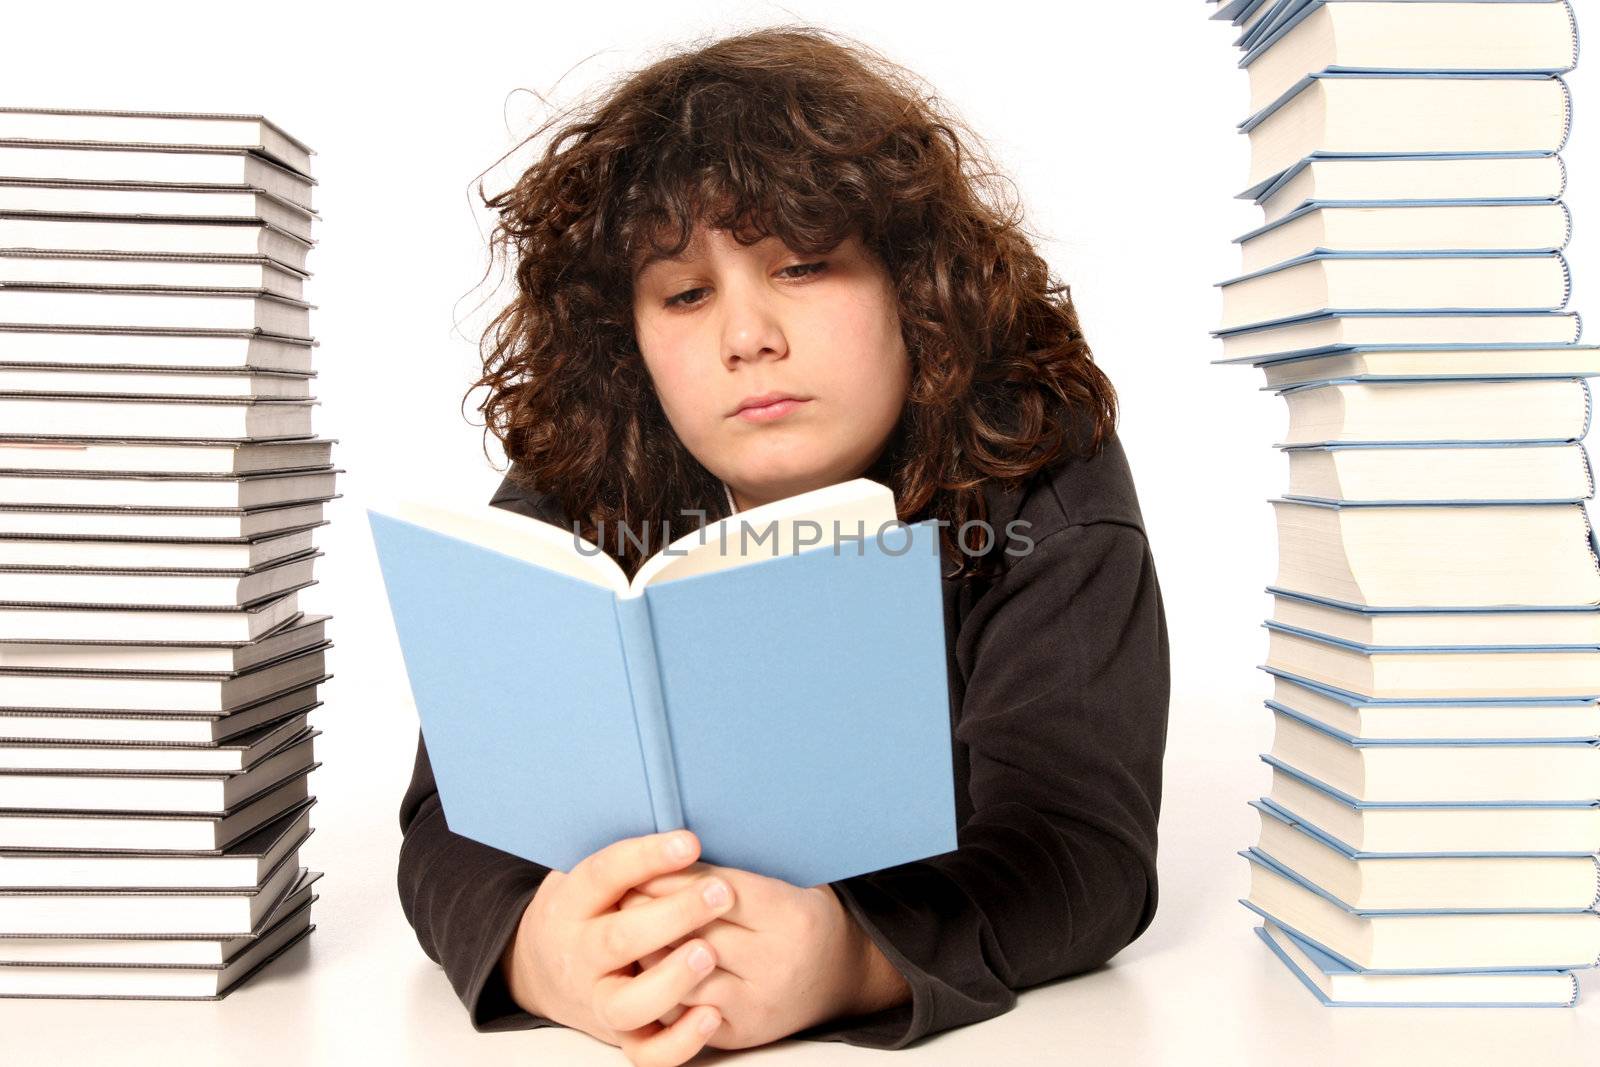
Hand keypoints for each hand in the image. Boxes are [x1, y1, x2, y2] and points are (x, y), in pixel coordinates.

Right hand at [499, 830, 737, 1066]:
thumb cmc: (592, 910)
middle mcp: (581, 955)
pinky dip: (678, 1042)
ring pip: (627, 1004)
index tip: (689, 842)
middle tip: (719, 893)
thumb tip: (690, 840)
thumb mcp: (596, 880)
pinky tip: (712, 1015)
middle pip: (618, 940)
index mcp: (574, 904)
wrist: (544, 968)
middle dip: (672, 916)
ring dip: (670, 982)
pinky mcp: (620, 1037)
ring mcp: (598, 1001)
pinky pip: (646, 1053)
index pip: (604, 875)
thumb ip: (634, 865)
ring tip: (709, 953)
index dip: (646, 859)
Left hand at [618, 862, 910, 1049]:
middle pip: (696, 935)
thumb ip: (739, 871)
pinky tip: (643, 970)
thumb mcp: (789, 881)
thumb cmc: (803, 917)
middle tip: (620, 895)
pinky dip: (659, 992)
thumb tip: (672, 852)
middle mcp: (776, 963)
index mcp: (790, 916)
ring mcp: (758, 1004)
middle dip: (651, 914)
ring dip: (648, 955)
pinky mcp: (740, 1033)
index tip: (642, 866)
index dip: (674, 878)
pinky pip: (685, 1015)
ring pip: (683, 980)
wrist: (841, 976)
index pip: (717, 892)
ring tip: (624, 932)